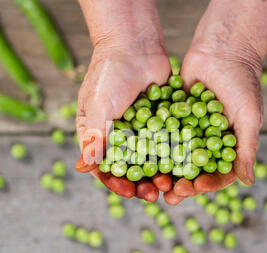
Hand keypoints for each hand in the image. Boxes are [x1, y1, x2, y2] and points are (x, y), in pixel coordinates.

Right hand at [75, 42, 171, 200]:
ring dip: (159, 174)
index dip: (116, 183)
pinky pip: (167, 144)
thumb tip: (83, 169)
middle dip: (141, 184)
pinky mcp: (160, 122)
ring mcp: (141, 130)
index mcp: (97, 135)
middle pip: (130, 169)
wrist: (135, 44)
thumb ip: (95, 139)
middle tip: (154, 194)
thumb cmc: (109, 74)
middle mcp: (118, 136)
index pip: (104, 168)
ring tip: (171, 184)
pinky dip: (173, 157)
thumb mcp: (98, 108)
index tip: (129, 192)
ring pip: (150, 160)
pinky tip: (184, 168)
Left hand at [164, 18, 263, 204]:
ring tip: (154, 183)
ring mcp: (188, 130)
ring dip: (165, 172)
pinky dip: (153, 147)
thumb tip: (248, 182)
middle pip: (193, 171)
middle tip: (169, 193)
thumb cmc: (242, 82)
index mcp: (227, 146)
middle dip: (182, 184)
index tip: (195, 188)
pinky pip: (162, 135)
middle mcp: (206, 142)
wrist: (222, 48)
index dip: (207, 185)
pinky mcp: (172, 117)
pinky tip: (142, 157)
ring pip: (175, 157)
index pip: (217, 174)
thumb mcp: (248, 117)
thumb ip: (247, 149)